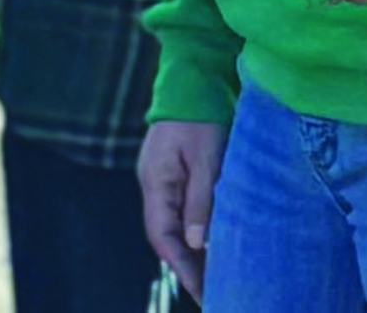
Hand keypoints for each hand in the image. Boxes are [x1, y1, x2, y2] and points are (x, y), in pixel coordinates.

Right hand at [138, 119, 227, 305]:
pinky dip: (193, 227)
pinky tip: (208, 238)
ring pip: (173, 223)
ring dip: (191, 248)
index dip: (181, 265)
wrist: (193, 75)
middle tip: (210, 291)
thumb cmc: (201, 112)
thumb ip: (200, 198)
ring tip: (212, 273)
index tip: (200, 290)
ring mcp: (161, 176)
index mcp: (156, 182)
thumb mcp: (207, 155)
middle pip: (166, 234)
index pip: (163, 236)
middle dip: (186, 264)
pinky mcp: (173, 170)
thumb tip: (197, 243)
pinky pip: (179, 207)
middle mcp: (153, 183)